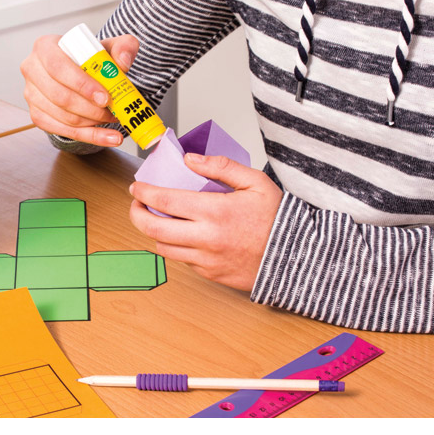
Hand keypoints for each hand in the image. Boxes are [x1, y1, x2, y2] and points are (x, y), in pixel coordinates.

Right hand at [20, 33, 139, 146]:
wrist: (82, 72)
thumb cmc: (92, 58)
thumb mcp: (111, 47)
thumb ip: (124, 47)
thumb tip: (124, 62)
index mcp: (45, 47)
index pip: (59, 68)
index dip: (82, 85)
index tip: (105, 98)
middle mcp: (32, 69)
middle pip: (60, 96)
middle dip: (90, 109)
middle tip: (113, 112)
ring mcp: (31, 94)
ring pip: (62, 117)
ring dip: (92, 123)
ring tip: (113, 120)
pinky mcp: (37, 115)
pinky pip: (62, 131)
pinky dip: (88, 136)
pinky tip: (108, 137)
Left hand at [129, 153, 282, 290]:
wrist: (297, 257)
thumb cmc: (277, 219)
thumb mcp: (255, 182)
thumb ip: (221, 167)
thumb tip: (190, 160)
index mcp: (215, 212)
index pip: (165, 201)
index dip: (144, 193)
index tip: (137, 187)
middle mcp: (206, 238)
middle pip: (153, 229)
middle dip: (137, 214)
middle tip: (136, 204)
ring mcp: (206, 260)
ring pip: (163, 248)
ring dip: (152, 232)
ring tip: (153, 218)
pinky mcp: (210, 274)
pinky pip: (181, 260)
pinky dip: (173, 246)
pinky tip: (179, 234)